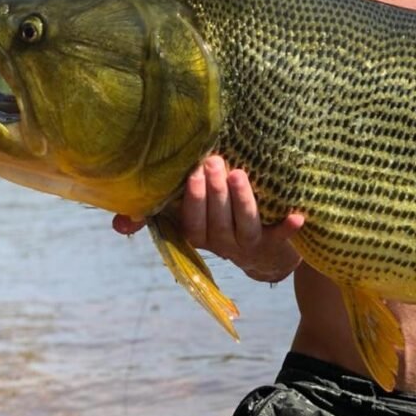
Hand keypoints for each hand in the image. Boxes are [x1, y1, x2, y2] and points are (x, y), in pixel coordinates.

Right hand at [112, 155, 303, 282]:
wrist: (266, 254)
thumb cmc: (221, 221)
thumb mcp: (189, 219)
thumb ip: (158, 213)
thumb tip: (118, 222)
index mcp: (199, 234)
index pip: (190, 223)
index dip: (191, 200)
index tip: (192, 172)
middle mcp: (221, 243)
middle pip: (215, 222)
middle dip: (214, 192)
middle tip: (215, 161)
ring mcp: (248, 245)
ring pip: (243, 227)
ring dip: (241, 202)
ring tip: (239, 174)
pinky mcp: (275, 245)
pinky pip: (280, 238)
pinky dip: (287, 228)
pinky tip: (297, 216)